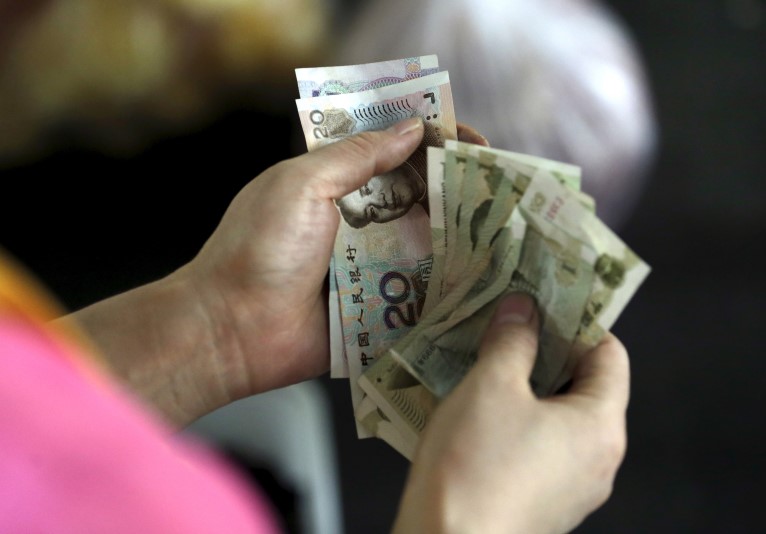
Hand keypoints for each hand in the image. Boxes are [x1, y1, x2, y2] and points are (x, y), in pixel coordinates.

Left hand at [65, 119, 487, 424]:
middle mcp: (357, 221)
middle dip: (457, 187)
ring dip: (460, 235)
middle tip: (499, 184)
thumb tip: (412, 128)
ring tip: (503, 228)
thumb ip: (357, 155)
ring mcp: (370, 265)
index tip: (468, 137)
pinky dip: (448, 284)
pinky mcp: (378, 306)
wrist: (234, 330)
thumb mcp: (302, 184)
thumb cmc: (259, 248)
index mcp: (334, 182)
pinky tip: (484, 278)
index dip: (431, 139)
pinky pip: (419, 291)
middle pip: (417, 196)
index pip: (392, 149)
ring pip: (425, 243)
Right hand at [393, 293, 629, 533]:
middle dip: (546, 352)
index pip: (610, 354)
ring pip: (558, 419)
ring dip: (527, 387)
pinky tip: (480, 411)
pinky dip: (518, 423)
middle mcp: (598, 461)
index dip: (579, 321)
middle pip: (585, 387)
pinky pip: (540, 450)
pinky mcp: (542, 507)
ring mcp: (571, 490)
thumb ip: (513, 340)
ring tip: (488, 362)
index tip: (544, 300)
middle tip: (508, 325)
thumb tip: (523, 309)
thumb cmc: (475, 466)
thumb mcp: (491, 386)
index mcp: (600, 427)